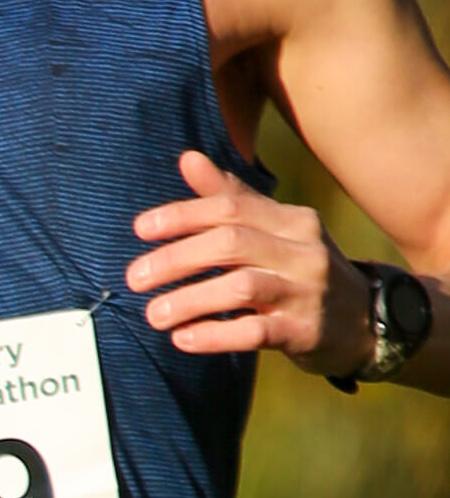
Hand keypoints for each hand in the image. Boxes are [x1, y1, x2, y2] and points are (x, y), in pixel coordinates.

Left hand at [128, 147, 353, 368]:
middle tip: (134, 277)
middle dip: (176, 258)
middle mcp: (303, 250)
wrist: (364, 322)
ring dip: (189, 299)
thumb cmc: (302, 271)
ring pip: (240, 287)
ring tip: (152, 314)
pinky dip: (214, 335)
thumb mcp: (275, 231)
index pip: (231, 207)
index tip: (140, 229)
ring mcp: (306, 291)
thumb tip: (187, 158)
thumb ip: (232, 198)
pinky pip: (254, 332)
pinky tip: (183, 338)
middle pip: (230, 243)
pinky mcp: (305, 332)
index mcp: (293, 220)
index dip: (182, 215)